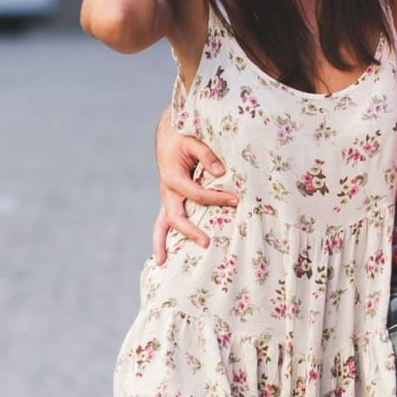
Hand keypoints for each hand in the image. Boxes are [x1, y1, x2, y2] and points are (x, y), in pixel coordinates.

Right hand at [151, 110, 238, 264]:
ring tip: (160, 263)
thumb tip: (221, 173)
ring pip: (162, 223)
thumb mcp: (194, 140)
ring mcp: (167, 197)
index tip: (235, 200)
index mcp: (172, 177)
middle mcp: (167, 190)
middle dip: (190, 231)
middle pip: (176, 217)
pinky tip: (166, 254)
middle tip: (207, 242)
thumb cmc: (183, 136)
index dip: (217, 199)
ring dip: (161, 243)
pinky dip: (164, 236)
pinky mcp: (171, 199)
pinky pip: (165, 221)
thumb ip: (207, 155)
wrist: (168, 133)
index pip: (197, 194)